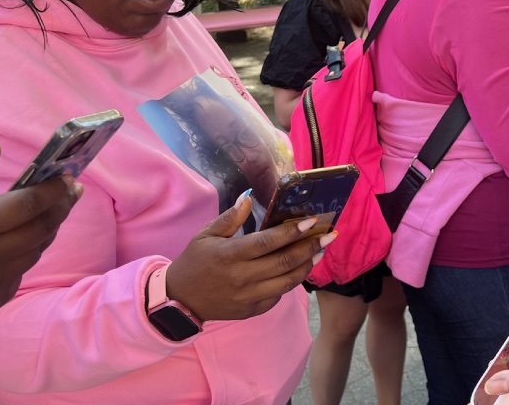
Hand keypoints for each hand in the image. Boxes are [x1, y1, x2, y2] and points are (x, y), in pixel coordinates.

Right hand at [0, 141, 82, 312]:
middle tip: (72, 189)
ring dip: (49, 226)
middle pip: (41, 228)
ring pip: (38, 248)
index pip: (27, 205)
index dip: (52, 189)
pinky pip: (25, 268)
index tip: (67, 176)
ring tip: (55, 207)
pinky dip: (31, 249)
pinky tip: (31, 234)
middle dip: (61, 206)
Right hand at [166, 193, 334, 321]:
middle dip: (311, 247)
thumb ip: (230, 218)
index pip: (269, 241)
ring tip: (320, 252)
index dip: (293, 231)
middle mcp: (243, 277)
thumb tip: (250, 197)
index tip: (313, 221)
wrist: (179, 300)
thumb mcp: (206, 235)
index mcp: (231, 254)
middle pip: (285, 261)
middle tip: (329, 236)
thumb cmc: (194, 261)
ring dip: (307, 265)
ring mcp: (248, 296)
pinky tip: (299, 269)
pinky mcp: (251, 310)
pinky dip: (291, 282)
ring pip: (288, 281)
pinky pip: (278, 296)